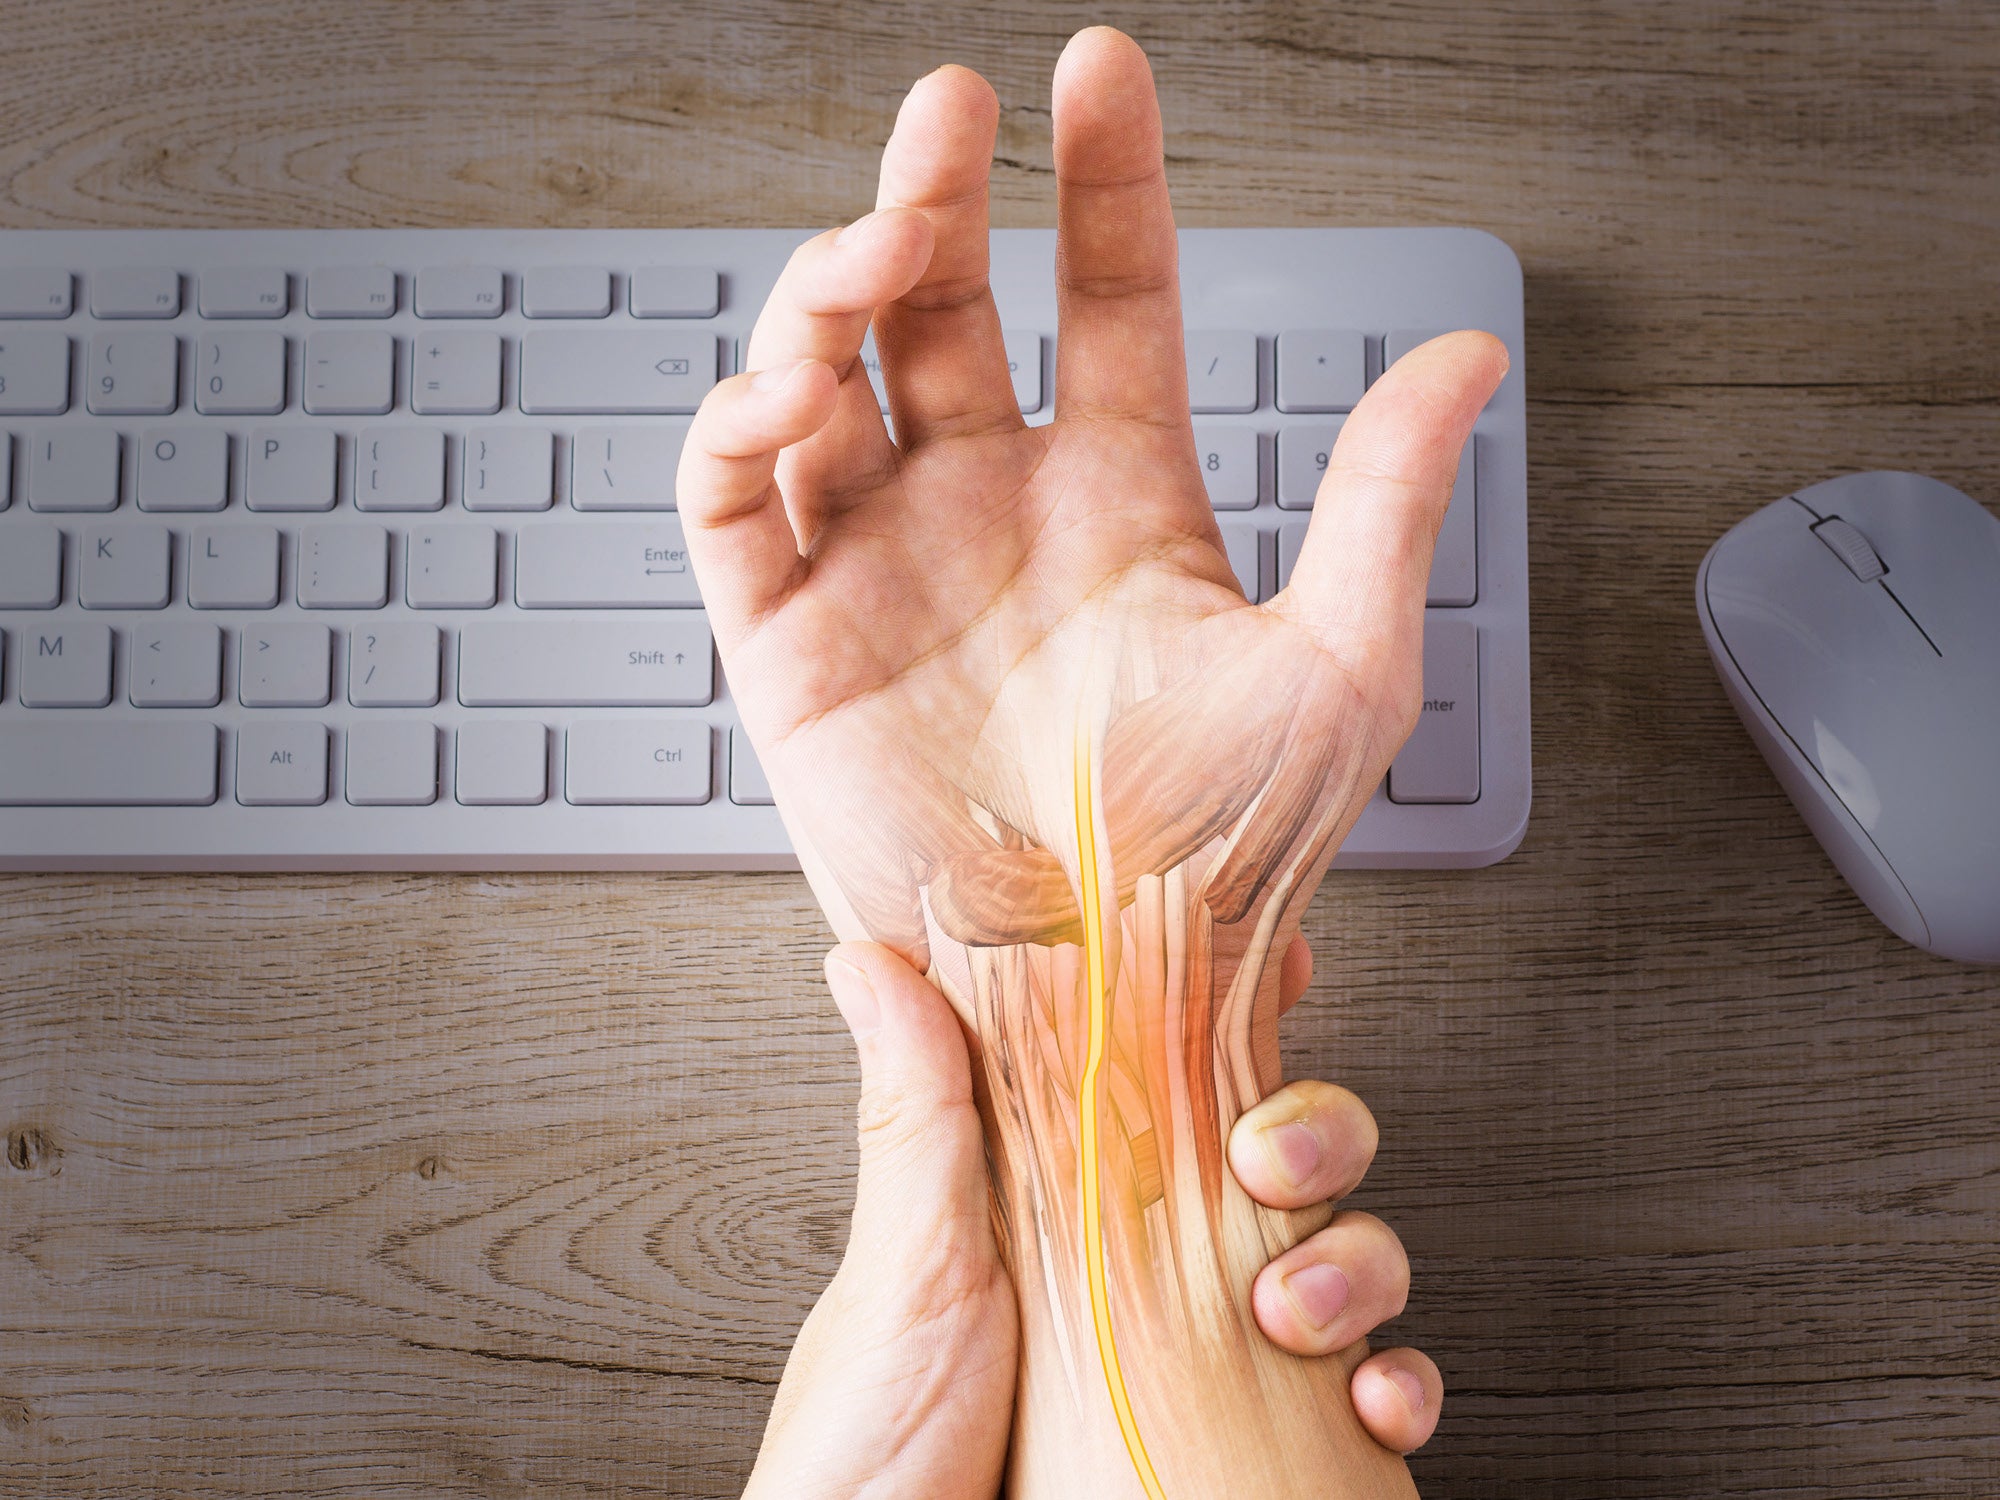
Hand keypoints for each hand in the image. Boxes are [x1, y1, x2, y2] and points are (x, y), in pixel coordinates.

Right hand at [677, 29, 1507, 959]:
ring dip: (829, 293)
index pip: (1109, 300)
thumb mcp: (1343, 666)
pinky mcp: (790, 647)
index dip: (1108, 184)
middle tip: (948, 112)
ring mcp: (885, 571)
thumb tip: (1467, 348)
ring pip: (824, 381)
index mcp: (1122, 503)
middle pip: (944, 310)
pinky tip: (788, 389)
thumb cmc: (1228, 862)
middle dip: (936, 196)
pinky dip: (738, 429)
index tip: (1101, 74)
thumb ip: (1384, 495)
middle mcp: (993, 517)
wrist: (1107, 1000)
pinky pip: (733, 508)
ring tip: (873, 246)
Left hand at [741, 938, 1439, 1499]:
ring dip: (1354, 1262)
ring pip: (1338, 1264)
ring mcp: (1199, 1358)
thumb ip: (917, 1115)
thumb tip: (871, 965)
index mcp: (1063, 1200)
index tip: (1282, 963)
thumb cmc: (868, 1459)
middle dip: (1315, 1134)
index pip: (1168, 1078)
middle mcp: (1146, 1268)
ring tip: (1296, 1304)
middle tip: (1271, 1159)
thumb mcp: (899, 1271)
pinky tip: (1369, 1400)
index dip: (1238, 1015)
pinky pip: (1355, 1405)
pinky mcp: (1244, 1449)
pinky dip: (1392, 1389)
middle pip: (1279, 1158)